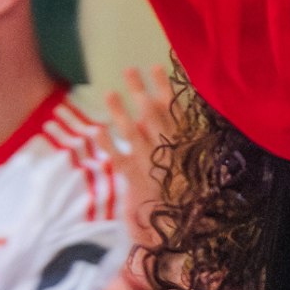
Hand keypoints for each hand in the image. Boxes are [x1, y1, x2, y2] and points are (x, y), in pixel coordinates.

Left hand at [102, 65, 175, 242]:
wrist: (181, 223)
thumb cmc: (189, 190)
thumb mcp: (192, 160)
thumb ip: (179, 137)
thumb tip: (160, 114)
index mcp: (184, 141)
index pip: (174, 108)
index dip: (164, 86)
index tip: (155, 66)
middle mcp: (167, 147)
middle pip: (152, 114)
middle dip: (140, 91)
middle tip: (128, 70)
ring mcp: (150, 161)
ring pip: (134, 132)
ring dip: (121, 112)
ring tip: (109, 93)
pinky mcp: (135, 177)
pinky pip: (119, 158)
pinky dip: (108, 144)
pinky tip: (96, 130)